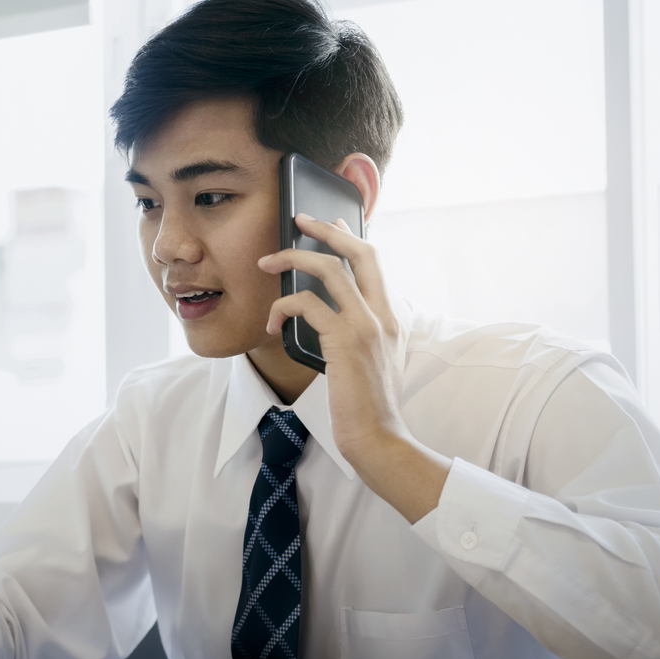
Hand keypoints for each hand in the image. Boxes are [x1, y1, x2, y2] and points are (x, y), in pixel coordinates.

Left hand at [259, 214, 450, 522]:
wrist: (379, 440)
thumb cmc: (368, 411)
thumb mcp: (372, 366)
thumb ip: (359, 338)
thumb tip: (327, 321)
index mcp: (392, 320)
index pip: (374, 263)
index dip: (350, 238)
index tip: (330, 223)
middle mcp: (384, 316)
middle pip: (360, 250)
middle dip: (326, 228)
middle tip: (299, 219)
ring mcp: (367, 325)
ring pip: (330, 268)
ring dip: (293, 258)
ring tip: (267, 262)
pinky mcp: (345, 340)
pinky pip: (306, 303)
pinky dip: (282, 307)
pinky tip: (271, 323)